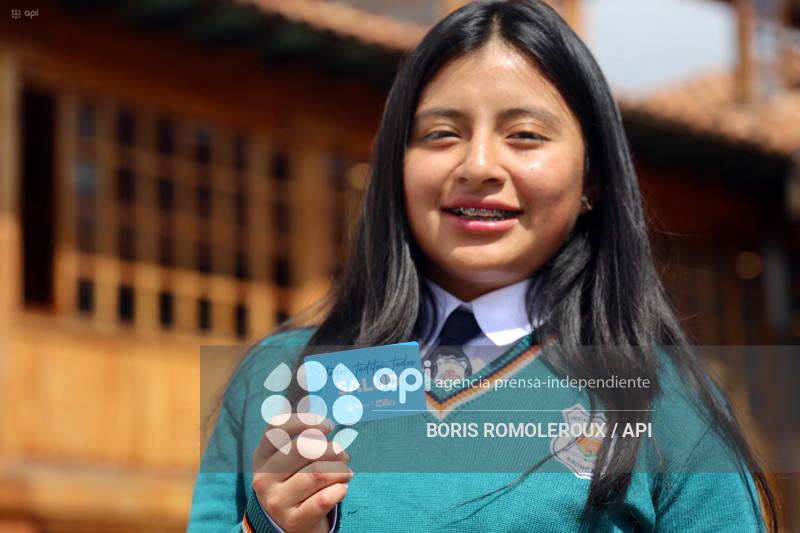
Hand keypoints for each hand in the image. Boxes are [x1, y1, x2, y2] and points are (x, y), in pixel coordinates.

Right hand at [252, 415, 351, 532]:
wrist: (291, 525)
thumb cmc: (296, 482)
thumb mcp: (289, 461)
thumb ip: (304, 439)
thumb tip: (326, 421)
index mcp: (261, 457)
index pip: (277, 427)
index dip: (305, 420)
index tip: (329, 425)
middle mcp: (263, 478)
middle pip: (301, 448)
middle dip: (331, 448)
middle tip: (344, 454)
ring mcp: (276, 502)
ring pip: (316, 473)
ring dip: (340, 469)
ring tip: (346, 472)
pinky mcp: (293, 521)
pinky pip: (323, 499)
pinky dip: (339, 490)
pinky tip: (341, 488)